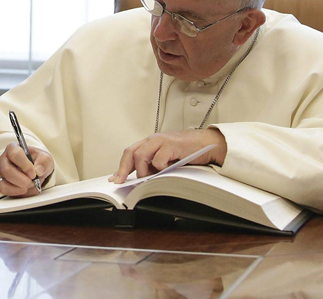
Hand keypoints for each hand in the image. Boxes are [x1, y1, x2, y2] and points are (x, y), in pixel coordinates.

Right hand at [0, 143, 54, 196]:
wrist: (36, 170)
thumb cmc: (38, 161)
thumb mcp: (45, 158)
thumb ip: (44, 162)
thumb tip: (38, 171)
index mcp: (13, 148)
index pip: (15, 154)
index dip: (25, 165)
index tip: (34, 173)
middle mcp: (4, 159)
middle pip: (7, 170)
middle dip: (22, 180)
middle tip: (32, 181)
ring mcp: (0, 171)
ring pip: (3, 182)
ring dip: (19, 187)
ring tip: (29, 185)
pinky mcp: (0, 182)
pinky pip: (3, 190)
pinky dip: (16, 192)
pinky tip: (23, 189)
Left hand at [110, 128, 226, 182]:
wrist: (207, 143)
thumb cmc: (188, 151)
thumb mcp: (167, 157)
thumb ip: (153, 164)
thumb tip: (140, 177)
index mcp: (151, 142)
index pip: (130, 152)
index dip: (121, 167)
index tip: (115, 179)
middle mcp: (154, 139)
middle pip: (131, 153)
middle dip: (124, 169)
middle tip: (122, 182)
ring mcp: (162, 141)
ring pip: (140, 156)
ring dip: (143, 170)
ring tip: (151, 177)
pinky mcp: (171, 145)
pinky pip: (158, 159)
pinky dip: (160, 167)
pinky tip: (167, 168)